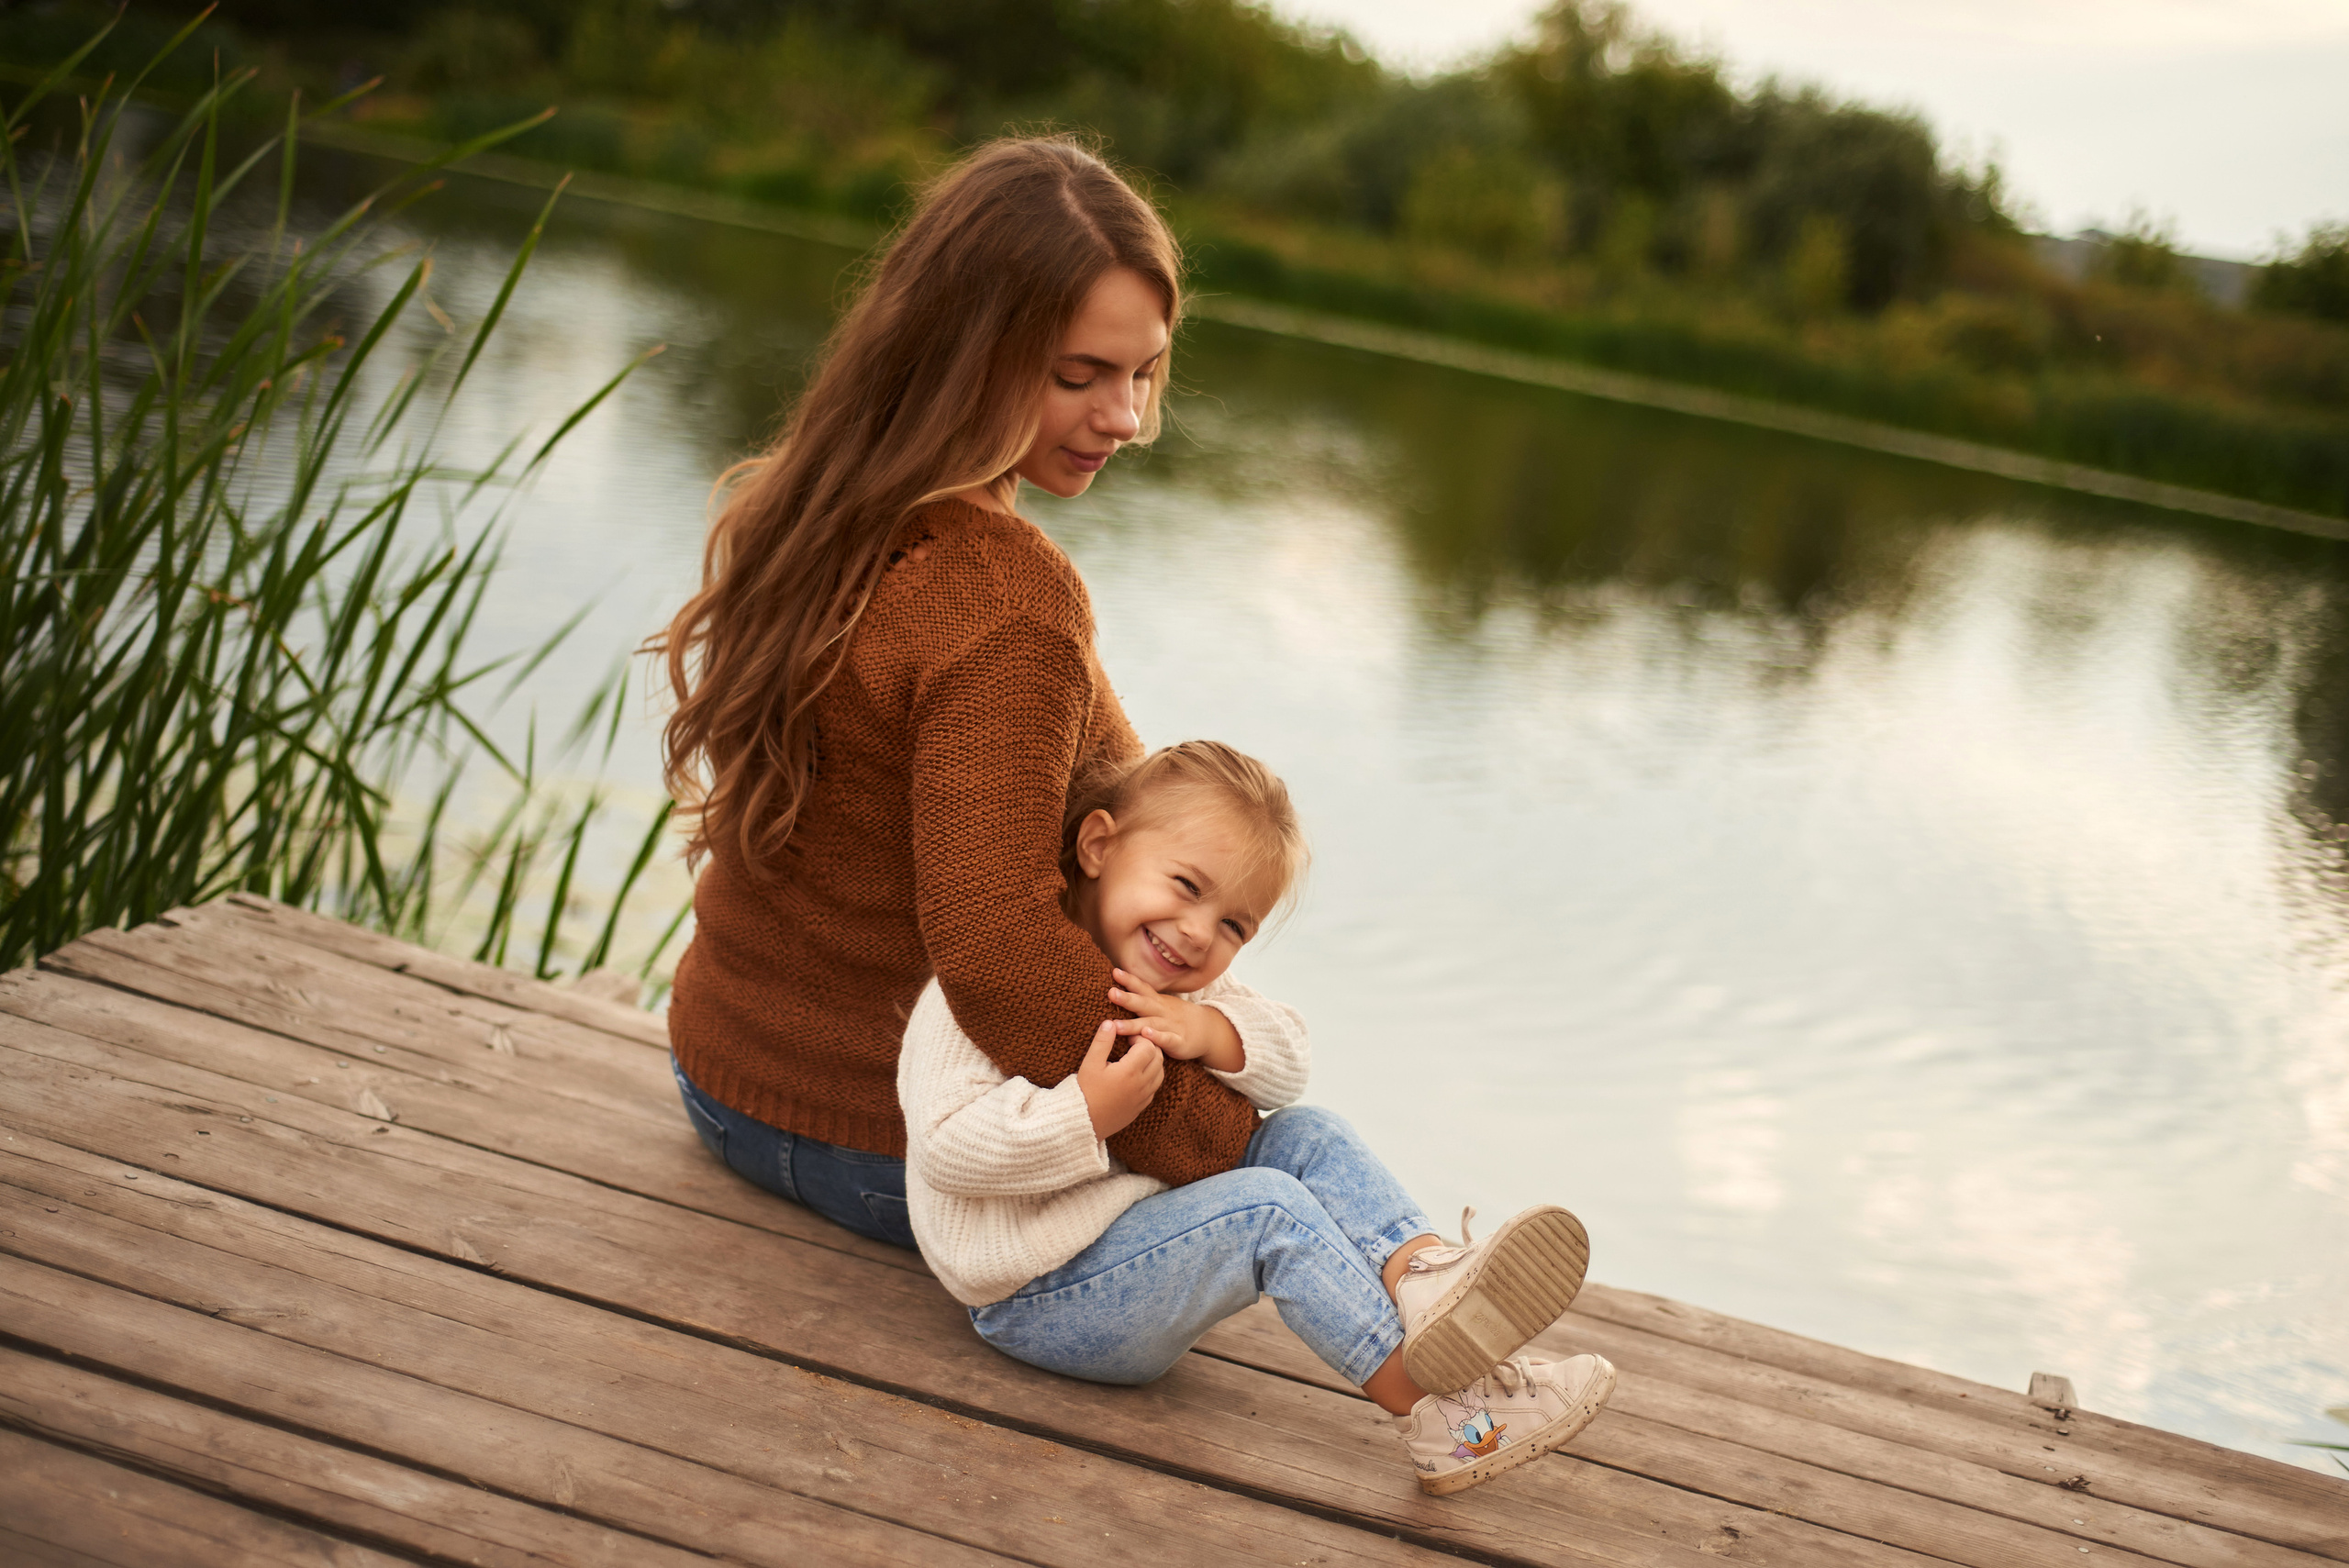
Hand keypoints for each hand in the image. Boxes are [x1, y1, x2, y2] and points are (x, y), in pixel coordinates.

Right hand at [1075, 1018, 1162, 1140]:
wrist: (1082, 1122)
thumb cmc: (1084, 1091)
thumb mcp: (1090, 1063)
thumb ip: (1102, 1041)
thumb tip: (1110, 1022)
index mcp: (1130, 1071)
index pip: (1148, 1046)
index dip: (1140, 1037)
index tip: (1127, 1037)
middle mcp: (1141, 1085)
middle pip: (1158, 1058)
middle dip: (1149, 1047)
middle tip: (1133, 1044)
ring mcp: (1143, 1097)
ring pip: (1160, 1073)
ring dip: (1153, 1062)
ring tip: (1136, 1058)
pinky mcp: (1140, 1107)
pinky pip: (1154, 1088)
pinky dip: (1151, 1077)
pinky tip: (1136, 1074)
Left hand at [1109, 968, 1243, 1073]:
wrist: (1208, 1030)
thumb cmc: (1176, 1018)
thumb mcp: (1160, 1004)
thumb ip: (1142, 1000)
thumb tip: (1117, 990)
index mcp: (1157, 1002)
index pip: (1142, 988)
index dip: (1129, 980)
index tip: (1114, 971)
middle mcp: (1163, 1011)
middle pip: (1143, 1004)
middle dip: (1127, 998)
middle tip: (1110, 993)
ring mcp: (1171, 1026)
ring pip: (1151, 1023)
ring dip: (1133, 1024)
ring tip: (1116, 1025)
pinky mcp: (1179, 1042)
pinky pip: (1167, 1039)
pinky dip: (1157, 1037)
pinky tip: (1146, 1035)